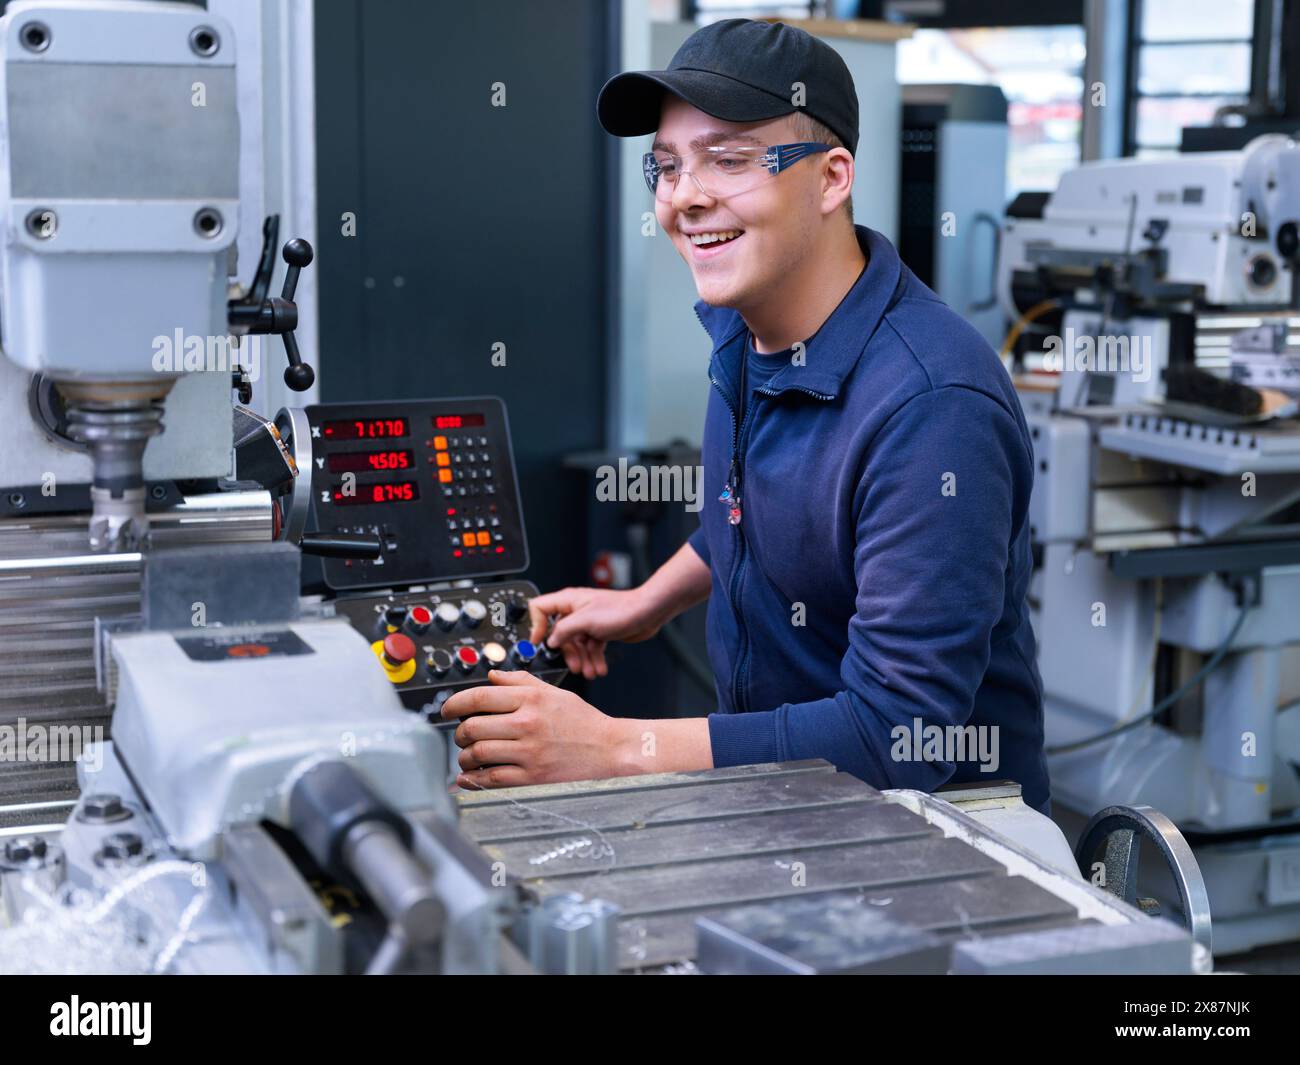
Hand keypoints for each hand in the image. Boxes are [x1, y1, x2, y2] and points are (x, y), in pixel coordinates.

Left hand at [441, 669, 633, 788]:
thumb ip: (520, 681)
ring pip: (478, 753)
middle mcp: (528, 722)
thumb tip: (491, 676)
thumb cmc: (582, 720)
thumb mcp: (553, 692)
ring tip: (466, 756)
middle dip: (459, 733)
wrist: (610, 748)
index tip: (446, 710)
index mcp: (531, 698)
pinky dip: (473, 780)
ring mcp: (529, 751)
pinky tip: (468, 777)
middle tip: (460, 735)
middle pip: (472, 726)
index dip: (454, 703)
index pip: (479, 697)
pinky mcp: (533, 775)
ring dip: (464, 757)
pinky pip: (492, 779)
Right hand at [527, 586, 664, 679]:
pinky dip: (594, 659)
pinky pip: (590, 648)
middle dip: (567, 653)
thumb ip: (563, 631)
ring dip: (583, 660)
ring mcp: (588, 622)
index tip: (537, 643)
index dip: (536, 626)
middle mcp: (576, 611)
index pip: (540, 609)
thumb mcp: (585, 621)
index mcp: (568, 601)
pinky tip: (599, 669)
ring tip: (590, 672)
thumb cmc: (621, 610)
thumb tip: (551, 641)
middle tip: (575, 666)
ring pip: (576, 644)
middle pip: (559, 634)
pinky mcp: (600, 631)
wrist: (647, 613)